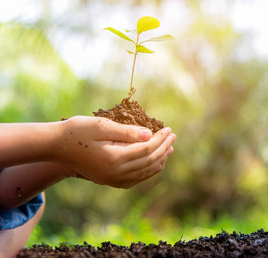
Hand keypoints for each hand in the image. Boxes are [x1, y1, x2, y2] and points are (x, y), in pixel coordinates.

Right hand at [52, 116, 175, 187]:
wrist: (55, 146)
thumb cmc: (77, 131)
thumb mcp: (102, 126)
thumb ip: (127, 132)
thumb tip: (150, 135)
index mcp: (114, 158)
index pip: (146, 149)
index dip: (160, 139)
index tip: (169, 129)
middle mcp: (115, 173)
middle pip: (148, 161)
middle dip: (163, 148)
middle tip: (173, 137)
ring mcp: (111, 179)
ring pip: (143, 172)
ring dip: (158, 160)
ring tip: (169, 150)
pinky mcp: (107, 180)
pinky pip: (133, 180)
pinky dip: (147, 172)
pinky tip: (154, 165)